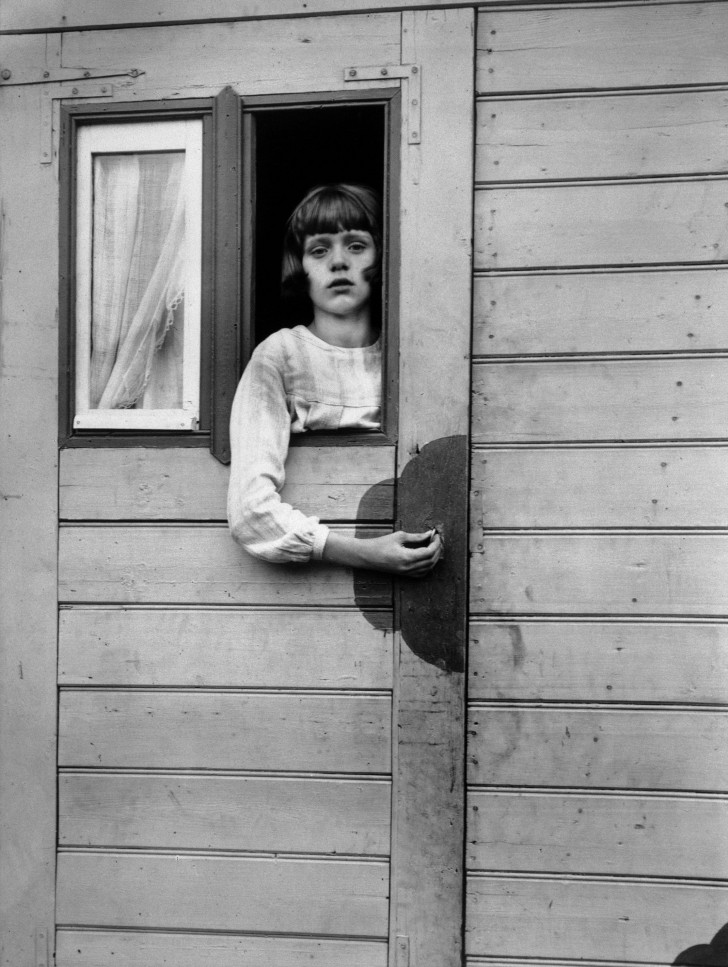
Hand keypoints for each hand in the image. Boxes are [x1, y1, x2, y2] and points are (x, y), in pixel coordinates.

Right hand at [322, 529, 443, 575]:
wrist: (367, 556)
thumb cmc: (380, 544)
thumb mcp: (399, 536)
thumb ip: (416, 536)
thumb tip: (429, 534)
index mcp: (407, 557)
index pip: (429, 552)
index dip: (436, 543)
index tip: (436, 535)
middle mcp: (408, 567)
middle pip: (431, 561)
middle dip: (437, 549)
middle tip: (437, 539)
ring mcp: (406, 573)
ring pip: (428, 568)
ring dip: (434, 558)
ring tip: (434, 546)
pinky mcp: (404, 575)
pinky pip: (421, 573)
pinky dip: (428, 566)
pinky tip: (428, 557)